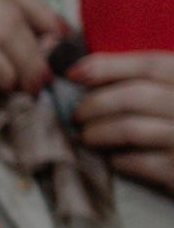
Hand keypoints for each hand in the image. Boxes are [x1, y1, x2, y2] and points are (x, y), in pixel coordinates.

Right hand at [0, 0, 66, 142]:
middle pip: (9, 9)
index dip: (41, 10)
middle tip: (43, 74)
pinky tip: (3, 84)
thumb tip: (54, 32)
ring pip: (4, 30)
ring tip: (27, 84)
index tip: (60, 33)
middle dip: (36, 44)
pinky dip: (4, 71)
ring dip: (25, 62)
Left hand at [69, 51, 173, 196]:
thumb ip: (153, 83)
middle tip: (76, 114)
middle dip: (95, 103)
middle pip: (135, 96)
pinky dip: (118, 159)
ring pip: (131, 128)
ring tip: (85, 136)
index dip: (109, 66)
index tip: (73, 72)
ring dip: (98, 132)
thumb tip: (89, 71)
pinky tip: (112, 159)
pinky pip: (139, 162)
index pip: (152, 64)